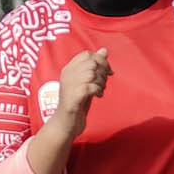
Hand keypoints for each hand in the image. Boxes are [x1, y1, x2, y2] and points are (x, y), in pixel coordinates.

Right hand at [24, 45, 109, 173]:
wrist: (66, 124)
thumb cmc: (78, 102)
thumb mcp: (87, 82)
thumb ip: (95, 67)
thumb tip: (104, 50)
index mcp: (68, 69)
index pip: (87, 54)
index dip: (100, 61)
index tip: (107, 72)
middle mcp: (67, 75)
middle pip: (92, 63)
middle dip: (103, 73)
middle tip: (103, 84)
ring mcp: (69, 86)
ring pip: (92, 74)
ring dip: (101, 82)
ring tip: (99, 90)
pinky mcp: (73, 99)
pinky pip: (90, 87)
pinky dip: (98, 90)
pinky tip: (98, 96)